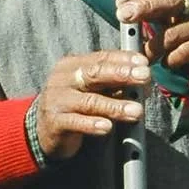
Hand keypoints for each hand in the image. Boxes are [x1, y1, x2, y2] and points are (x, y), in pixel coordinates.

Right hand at [34, 50, 150, 161]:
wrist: (44, 130)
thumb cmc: (75, 105)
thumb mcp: (93, 89)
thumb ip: (114, 83)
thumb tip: (143, 81)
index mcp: (73, 65)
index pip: (101, 58)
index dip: (123, 59)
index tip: (144, 62)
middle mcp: (63, 79)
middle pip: (95, 73)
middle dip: (122, 74)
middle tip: (144, 77)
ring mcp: (57, 100)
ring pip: (89, 101)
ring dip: (115, 106)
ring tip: (136, 111)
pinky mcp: (54, 121)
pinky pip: (75, 122)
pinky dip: (93, 125)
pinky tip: (107, 127)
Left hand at [115, 0, 188, 80]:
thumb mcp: (183, 14)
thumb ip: (160, 9)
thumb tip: (125, 5)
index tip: (120, 1)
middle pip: (170, 2)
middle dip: (144, 8)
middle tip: (122, 16)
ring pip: (174, 34)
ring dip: (154, 47)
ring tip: (143, 55)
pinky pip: (185, 52)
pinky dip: (171, 59)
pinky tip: (167, 63)